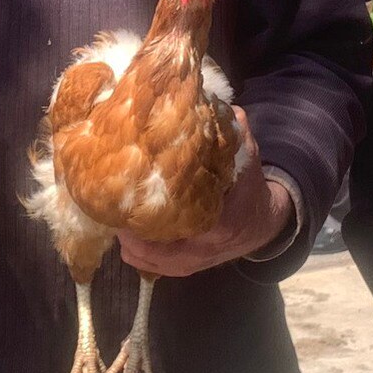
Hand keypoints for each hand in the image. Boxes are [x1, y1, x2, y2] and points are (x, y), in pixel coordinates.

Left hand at [121, 111, 294, 276]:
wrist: (262, 222)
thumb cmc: (248, 186)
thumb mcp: (247, 157)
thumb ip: (233, 132)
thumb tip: (213, 103)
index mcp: (221, 223)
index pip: (184, 225)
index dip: (154, 216)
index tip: (133, 196)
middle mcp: (206, 249)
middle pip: (158, 251)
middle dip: (132, 234)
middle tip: (111, 209)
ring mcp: (195, 262)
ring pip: (152, 263)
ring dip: (131, 245)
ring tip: (112, 222)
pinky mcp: (186, 268)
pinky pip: (154, 269)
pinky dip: (137, 255)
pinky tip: (123, 237)